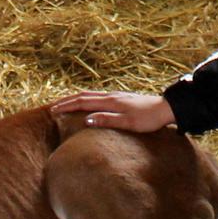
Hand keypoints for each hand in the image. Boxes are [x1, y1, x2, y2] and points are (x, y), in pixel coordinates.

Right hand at [47, 90, 174, 133]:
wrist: (164, 109)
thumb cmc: (147, 119)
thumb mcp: (128, 123)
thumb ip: (107, 120)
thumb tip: (86, 120)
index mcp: (110, 101)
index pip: (83, 102)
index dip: (67, 105)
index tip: (53, 110)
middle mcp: (111, 96)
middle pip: (84, 96)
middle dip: (68, 100)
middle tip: (53, 107)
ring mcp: (116, 96)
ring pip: (91, 95)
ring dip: (76, 99)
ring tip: (66, 104)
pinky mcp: (121, 99)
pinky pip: (98, 97)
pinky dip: (87, 100)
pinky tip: (89, 105)